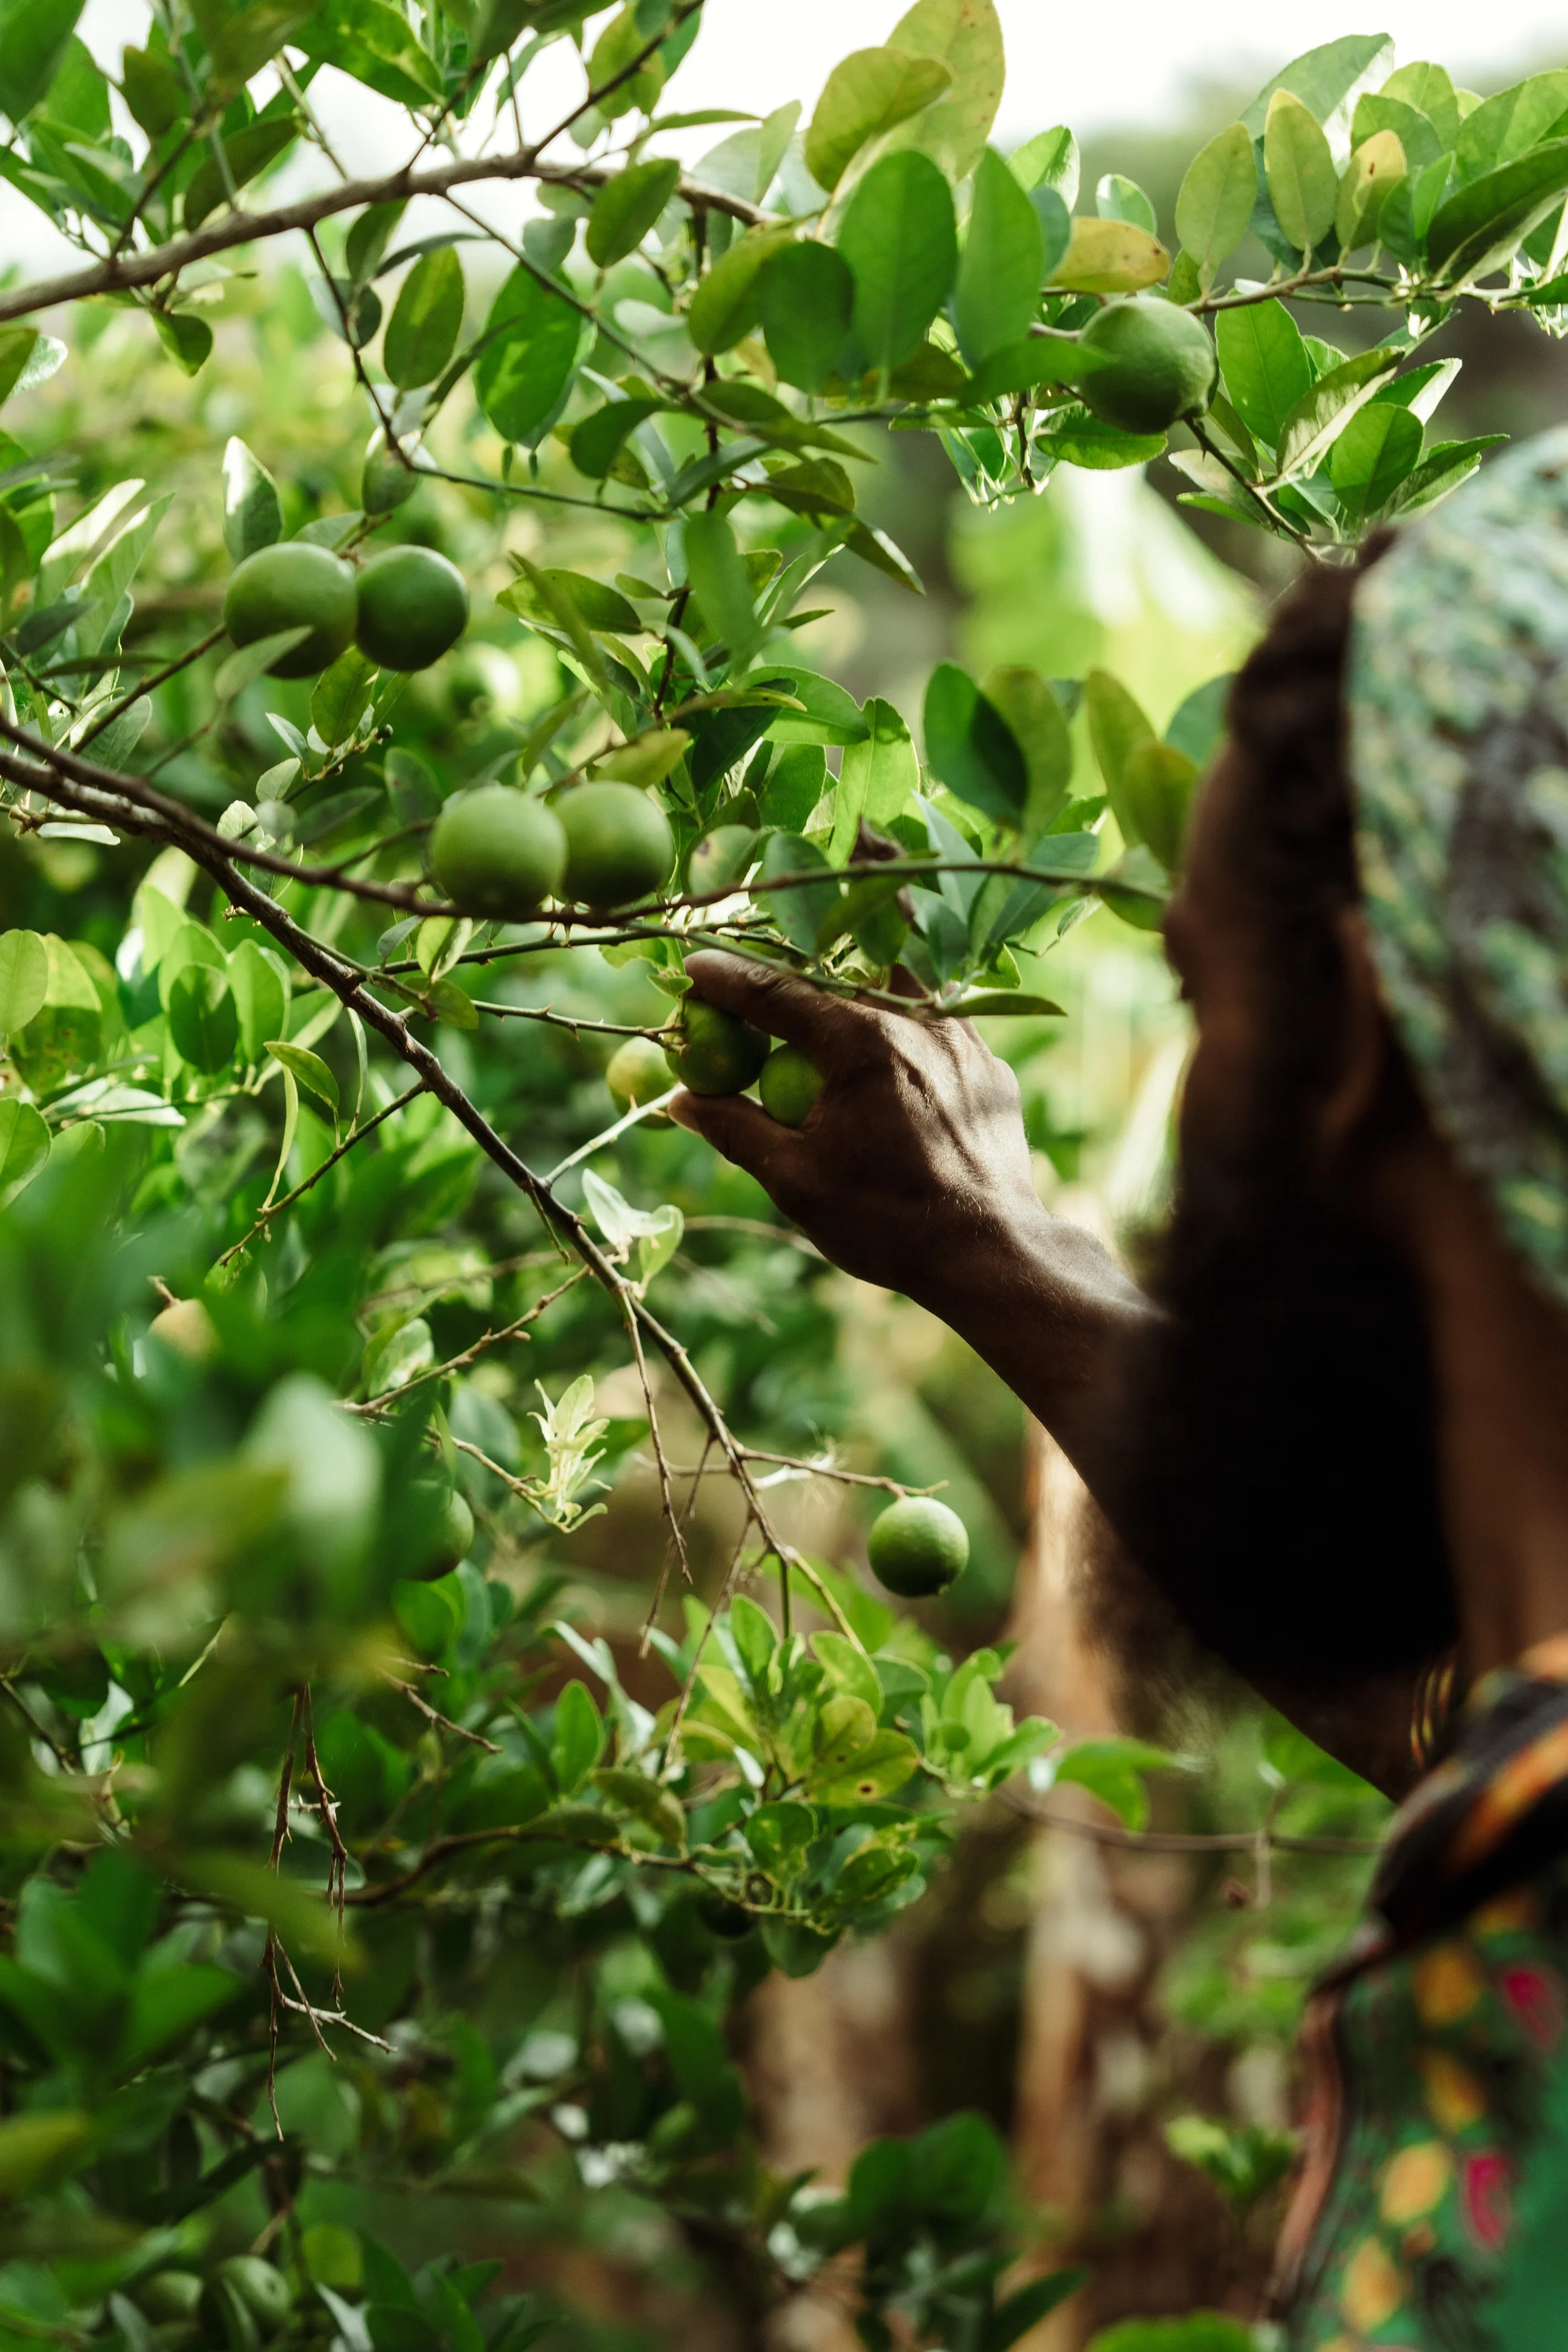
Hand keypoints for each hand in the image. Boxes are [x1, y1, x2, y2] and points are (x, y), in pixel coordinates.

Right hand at [667, 951, 1047, 1309]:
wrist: (989, 1254)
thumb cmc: (885, 1222)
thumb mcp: (795, 1180)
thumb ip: (735, 1128)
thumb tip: (681, 1099)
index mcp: (862, 1043)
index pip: (777, 994)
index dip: (729, 977)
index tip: (694, 966)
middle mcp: (918, 1022)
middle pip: (840, 969)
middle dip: (791, 966)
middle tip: (755, 977)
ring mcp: (963, 1039)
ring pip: (898, 985)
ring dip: (854, 985)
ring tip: (823, 998)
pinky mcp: (989, 1065)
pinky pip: (937, 1025)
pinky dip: (902, 1026)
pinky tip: (887, 1053)